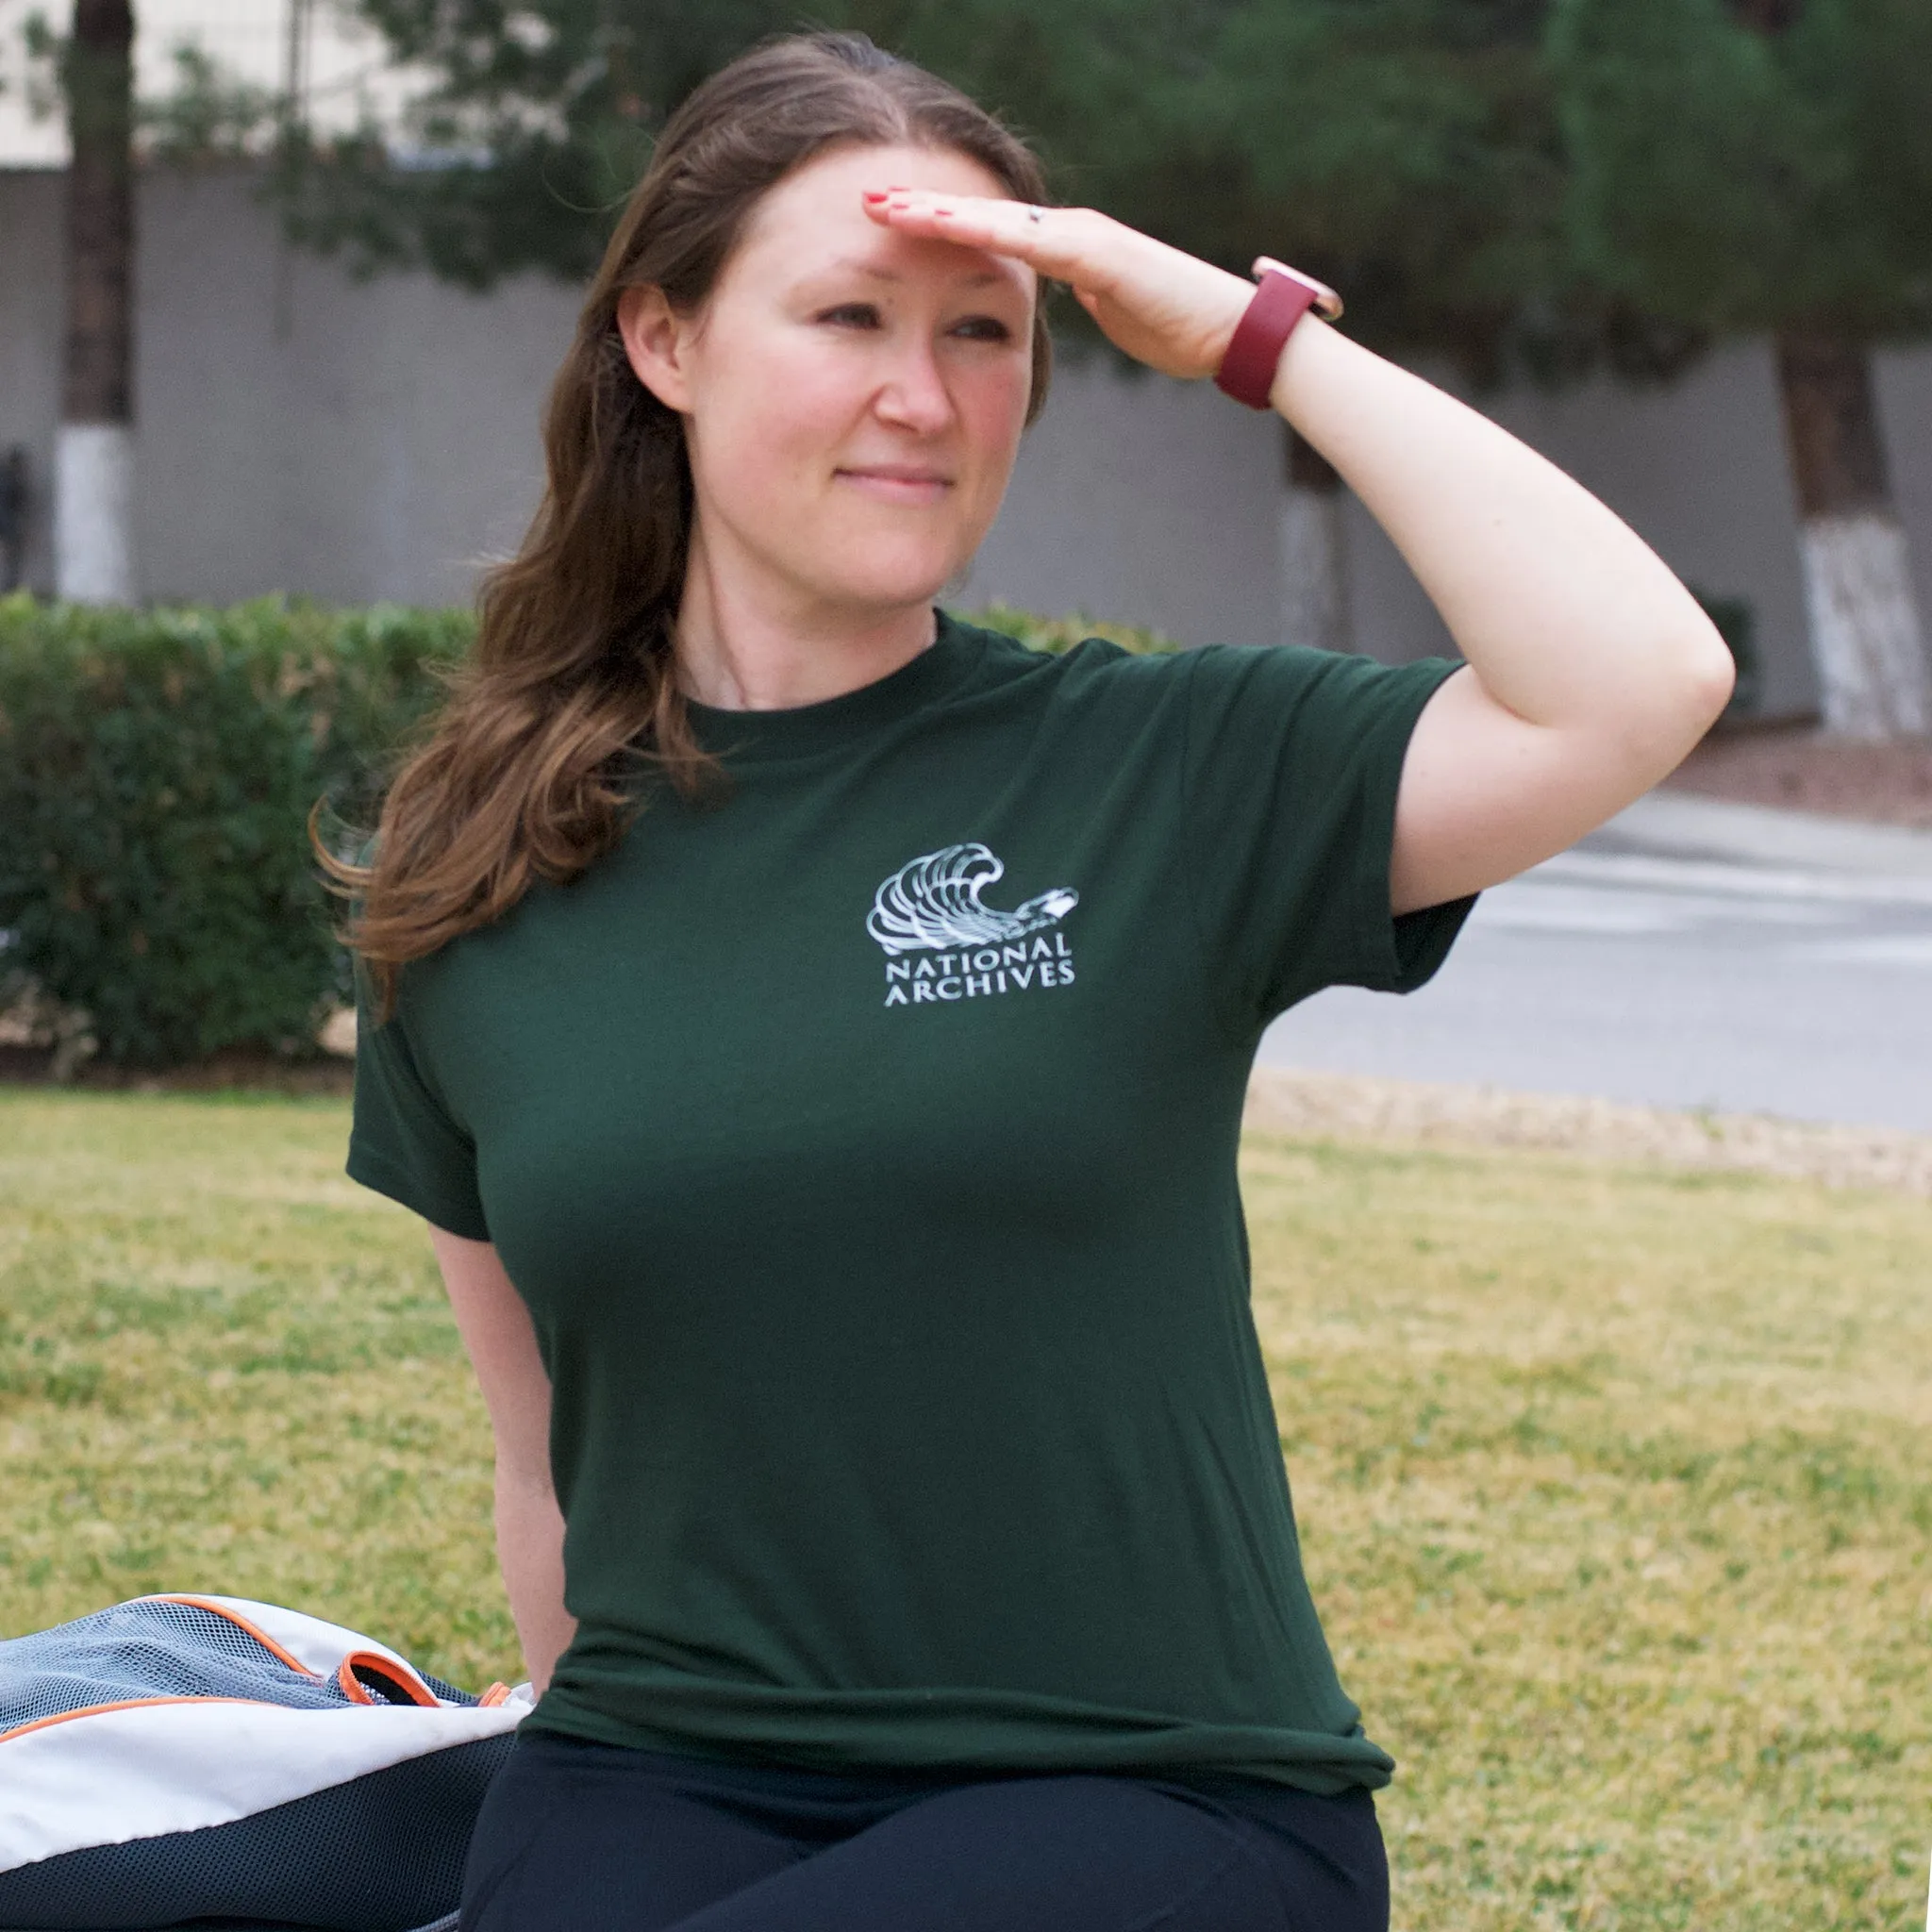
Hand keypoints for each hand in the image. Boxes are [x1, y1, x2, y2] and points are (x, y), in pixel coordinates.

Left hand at [863, 187, 1257, 381]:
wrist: (1230, 333)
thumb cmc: (1176, 329)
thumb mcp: (1110, 318)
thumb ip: (1080, 301)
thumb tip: (1056, 300)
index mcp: (1067, 249)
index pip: (989, 234)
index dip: (937, 226)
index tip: (887, 224)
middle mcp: (1069, 232)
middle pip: (982, 216)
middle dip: (924, 207)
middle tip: (867, 198)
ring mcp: (1085, 237)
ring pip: (997, 220)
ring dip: (941, 212)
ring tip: (888, 206)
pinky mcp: (1101, 254)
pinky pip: (1032, 241)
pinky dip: (987, 232)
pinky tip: (947, 225)